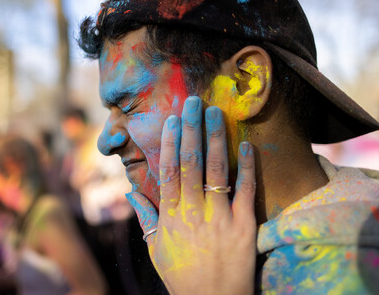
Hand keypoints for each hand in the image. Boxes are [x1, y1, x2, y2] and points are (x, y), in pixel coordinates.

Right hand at [126, 96, 256, 294]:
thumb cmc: (182, 276)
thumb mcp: (156, 248)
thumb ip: (146, 217)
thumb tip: (131, 191)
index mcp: (171, 216)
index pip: (168, 171)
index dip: (169, 143)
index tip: (171, 120)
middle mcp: (194, 212)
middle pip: (191, 163)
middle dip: (192, 130)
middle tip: (194, 102)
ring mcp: (220, 217)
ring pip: (217, 170)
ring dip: (216, 139)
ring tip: (216, 113)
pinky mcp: (244, 226)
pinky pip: (245, 191)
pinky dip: (247, 167)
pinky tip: (247, 145)